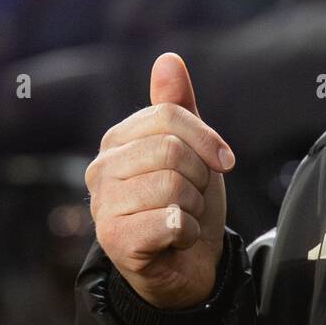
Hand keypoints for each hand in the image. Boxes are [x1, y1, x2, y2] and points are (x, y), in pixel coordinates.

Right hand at [85, 53, 233, 309]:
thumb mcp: (190, 148)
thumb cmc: (186, 202)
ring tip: (182, 218)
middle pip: (172, 151)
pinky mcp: (114, 241)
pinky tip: (176, 239)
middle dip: (199, 178)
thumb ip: (177, 105)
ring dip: (194, 207)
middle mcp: (101, 170)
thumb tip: (168, 59)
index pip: (170, 116)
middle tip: (191, 198)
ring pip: (174, 186)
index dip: (207, 139)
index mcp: (118, 141)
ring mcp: (103, 206)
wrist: (187, 265)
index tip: (224, 161)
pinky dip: (189, 232)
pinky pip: (172, 221)